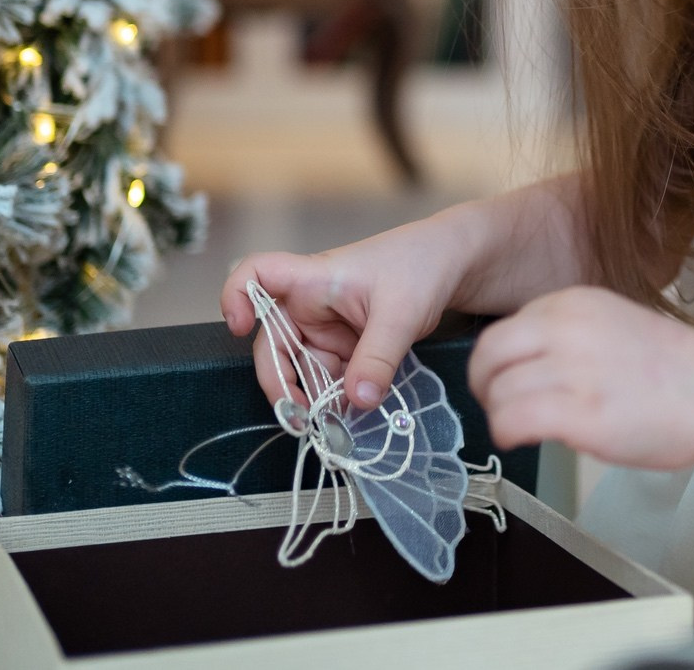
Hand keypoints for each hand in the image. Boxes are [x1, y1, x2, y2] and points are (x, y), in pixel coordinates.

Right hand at [221, 221, 465, 411]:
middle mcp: (312, 305)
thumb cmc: (422, 266)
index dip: (237, 296)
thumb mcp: (401, 313)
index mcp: (314, 279)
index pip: (257, 273)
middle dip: (281, 383)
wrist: (456, 264)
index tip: (239, 327)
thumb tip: (358, 402)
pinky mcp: (348, 348)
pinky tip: (347, 422)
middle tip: (299, 419)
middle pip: (273, 343)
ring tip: (330, 429)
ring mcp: (328, 329)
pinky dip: (335, 401)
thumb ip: (378, 358)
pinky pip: (330, 379)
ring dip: (311, 400)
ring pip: (302, 370)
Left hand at [467, 286, 693, 471]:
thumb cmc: (673, 369)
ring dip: (499, 414)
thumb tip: (528, 364)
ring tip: (519, 427)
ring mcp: (574, 369)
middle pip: (489, 353)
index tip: (507, 381)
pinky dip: (506, 432)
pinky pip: (513, 418)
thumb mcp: (611, 324)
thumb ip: (568, 334)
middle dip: (484, 384)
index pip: (505, 328)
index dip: (499, 362)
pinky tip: (520, 440)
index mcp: (575, 303)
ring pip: (497, 390)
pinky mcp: (580, 412)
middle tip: (497, 405)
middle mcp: (568, 328)